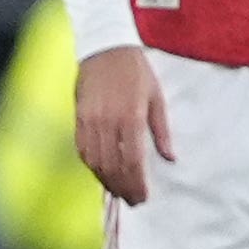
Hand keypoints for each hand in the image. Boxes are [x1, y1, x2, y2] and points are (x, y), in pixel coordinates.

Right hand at [72, 44, 172, 205]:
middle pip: (112, 166)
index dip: (137, 183)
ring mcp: (90, 120)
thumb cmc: (136, 71)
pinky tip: (100, 172)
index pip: (132, 161)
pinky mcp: (79, 117)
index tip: (143, 197)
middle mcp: (107, 122)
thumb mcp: (156, 97)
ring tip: (118, 191)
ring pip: (95, 161)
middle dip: (123, 187)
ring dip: (106, 180)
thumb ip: (161, 130)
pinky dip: (91, 165)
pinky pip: (82, 148)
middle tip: (132, 201)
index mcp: (130, 117)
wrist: (105, 48)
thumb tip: (170, 157)